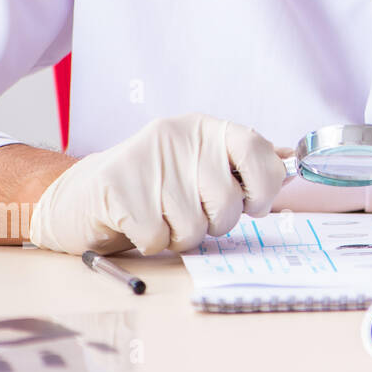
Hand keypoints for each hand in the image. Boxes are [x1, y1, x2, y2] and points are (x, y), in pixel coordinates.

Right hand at [28, 114, 285, 255]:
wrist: (77, 197)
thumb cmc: (153, 189)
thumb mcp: (201, 167)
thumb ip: (245, 166)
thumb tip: (294, 162)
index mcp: (206, 129)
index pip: (257, 149)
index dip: (265, 186)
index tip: (254, 204)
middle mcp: (178, 136)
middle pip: (227, 202)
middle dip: (215, 223)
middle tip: (192, 214)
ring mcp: (144, 158)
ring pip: (192, 226)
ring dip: (180, 236)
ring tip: (160, 217)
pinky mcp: (115, 188)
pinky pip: (157, 238)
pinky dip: (152, 242)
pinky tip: (137, 224)